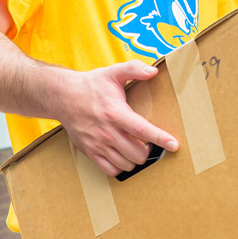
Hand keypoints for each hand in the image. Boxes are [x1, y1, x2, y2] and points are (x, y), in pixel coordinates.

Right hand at [53, 61, 178, 176]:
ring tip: (134, 149)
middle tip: (146, 143)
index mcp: (116, 113)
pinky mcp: (90, 151)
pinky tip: (121, 156)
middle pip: (136, 153)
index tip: (174, 145)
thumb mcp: (113, 72)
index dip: (160, 138)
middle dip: (147, 151)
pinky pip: (110, 170)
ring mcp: (97, 144)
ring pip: (125, 164)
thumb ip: (134, 69)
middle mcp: (107, 132)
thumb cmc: (91, 85)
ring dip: (134, 159)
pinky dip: (119, 167)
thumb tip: (153, 71)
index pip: (142, 129)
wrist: (63, 97)